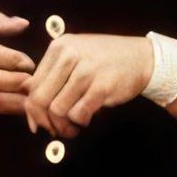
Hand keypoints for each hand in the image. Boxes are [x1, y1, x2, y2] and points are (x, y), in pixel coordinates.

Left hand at [24, 33, 152, 136]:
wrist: (144, 57)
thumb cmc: (106, 60)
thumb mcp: (76, 56)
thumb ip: (53, 77)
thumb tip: (32, 111)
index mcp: (58, 47)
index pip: (33, 85)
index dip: (32, 109)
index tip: (39, 122)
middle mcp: (68, 56)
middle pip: (40, 98)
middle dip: (45, 120)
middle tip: (55, 129)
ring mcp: (85, 71)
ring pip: (58, 109)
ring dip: (64, 124)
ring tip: (73, 125)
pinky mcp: (101, 86)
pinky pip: (78, 114)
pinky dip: (80, 122)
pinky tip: (87, 118)